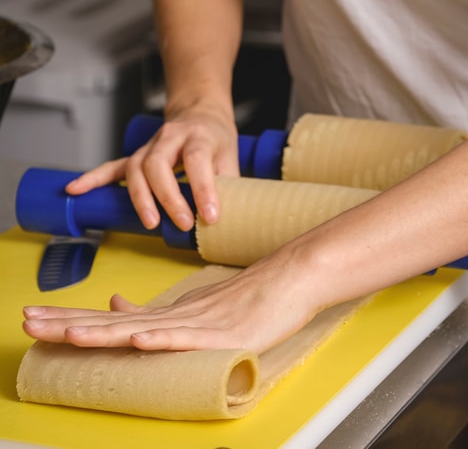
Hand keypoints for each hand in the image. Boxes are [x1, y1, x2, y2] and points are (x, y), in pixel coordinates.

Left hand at [22, 251, 315, 354]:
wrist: (288, 278)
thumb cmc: (246, 296)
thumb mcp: (197, 306)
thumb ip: (157, 311)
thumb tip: (115, 304)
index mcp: (169, 312)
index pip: (111, 318)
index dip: (72, 318)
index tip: (36, 318)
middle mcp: (177, 315)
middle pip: (115, 323)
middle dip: (68, 323)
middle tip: (28, 322)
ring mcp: (200, 323)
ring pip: (144, 329)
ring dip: (103, 331)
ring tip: (66, 331)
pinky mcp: (225, 332)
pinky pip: (189, 338)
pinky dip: (162, 338)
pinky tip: (138, 339)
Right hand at [65, 107, 239, 230]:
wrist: (199, 112)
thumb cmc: (216, 138)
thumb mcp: (231, 157)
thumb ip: (228, 187)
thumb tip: (227, 223)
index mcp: (199, 137)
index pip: (197, 160)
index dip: (203, 189)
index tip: (210, 216)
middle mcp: (171, 138)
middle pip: (159, 164)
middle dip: (168, 196)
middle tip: (182, 223)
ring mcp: (150, 146)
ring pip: (136, 167)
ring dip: (140, 197)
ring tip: (150, 223)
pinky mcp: (137, 155)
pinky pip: (112, 166)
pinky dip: (94, 178)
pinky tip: (77, 190)